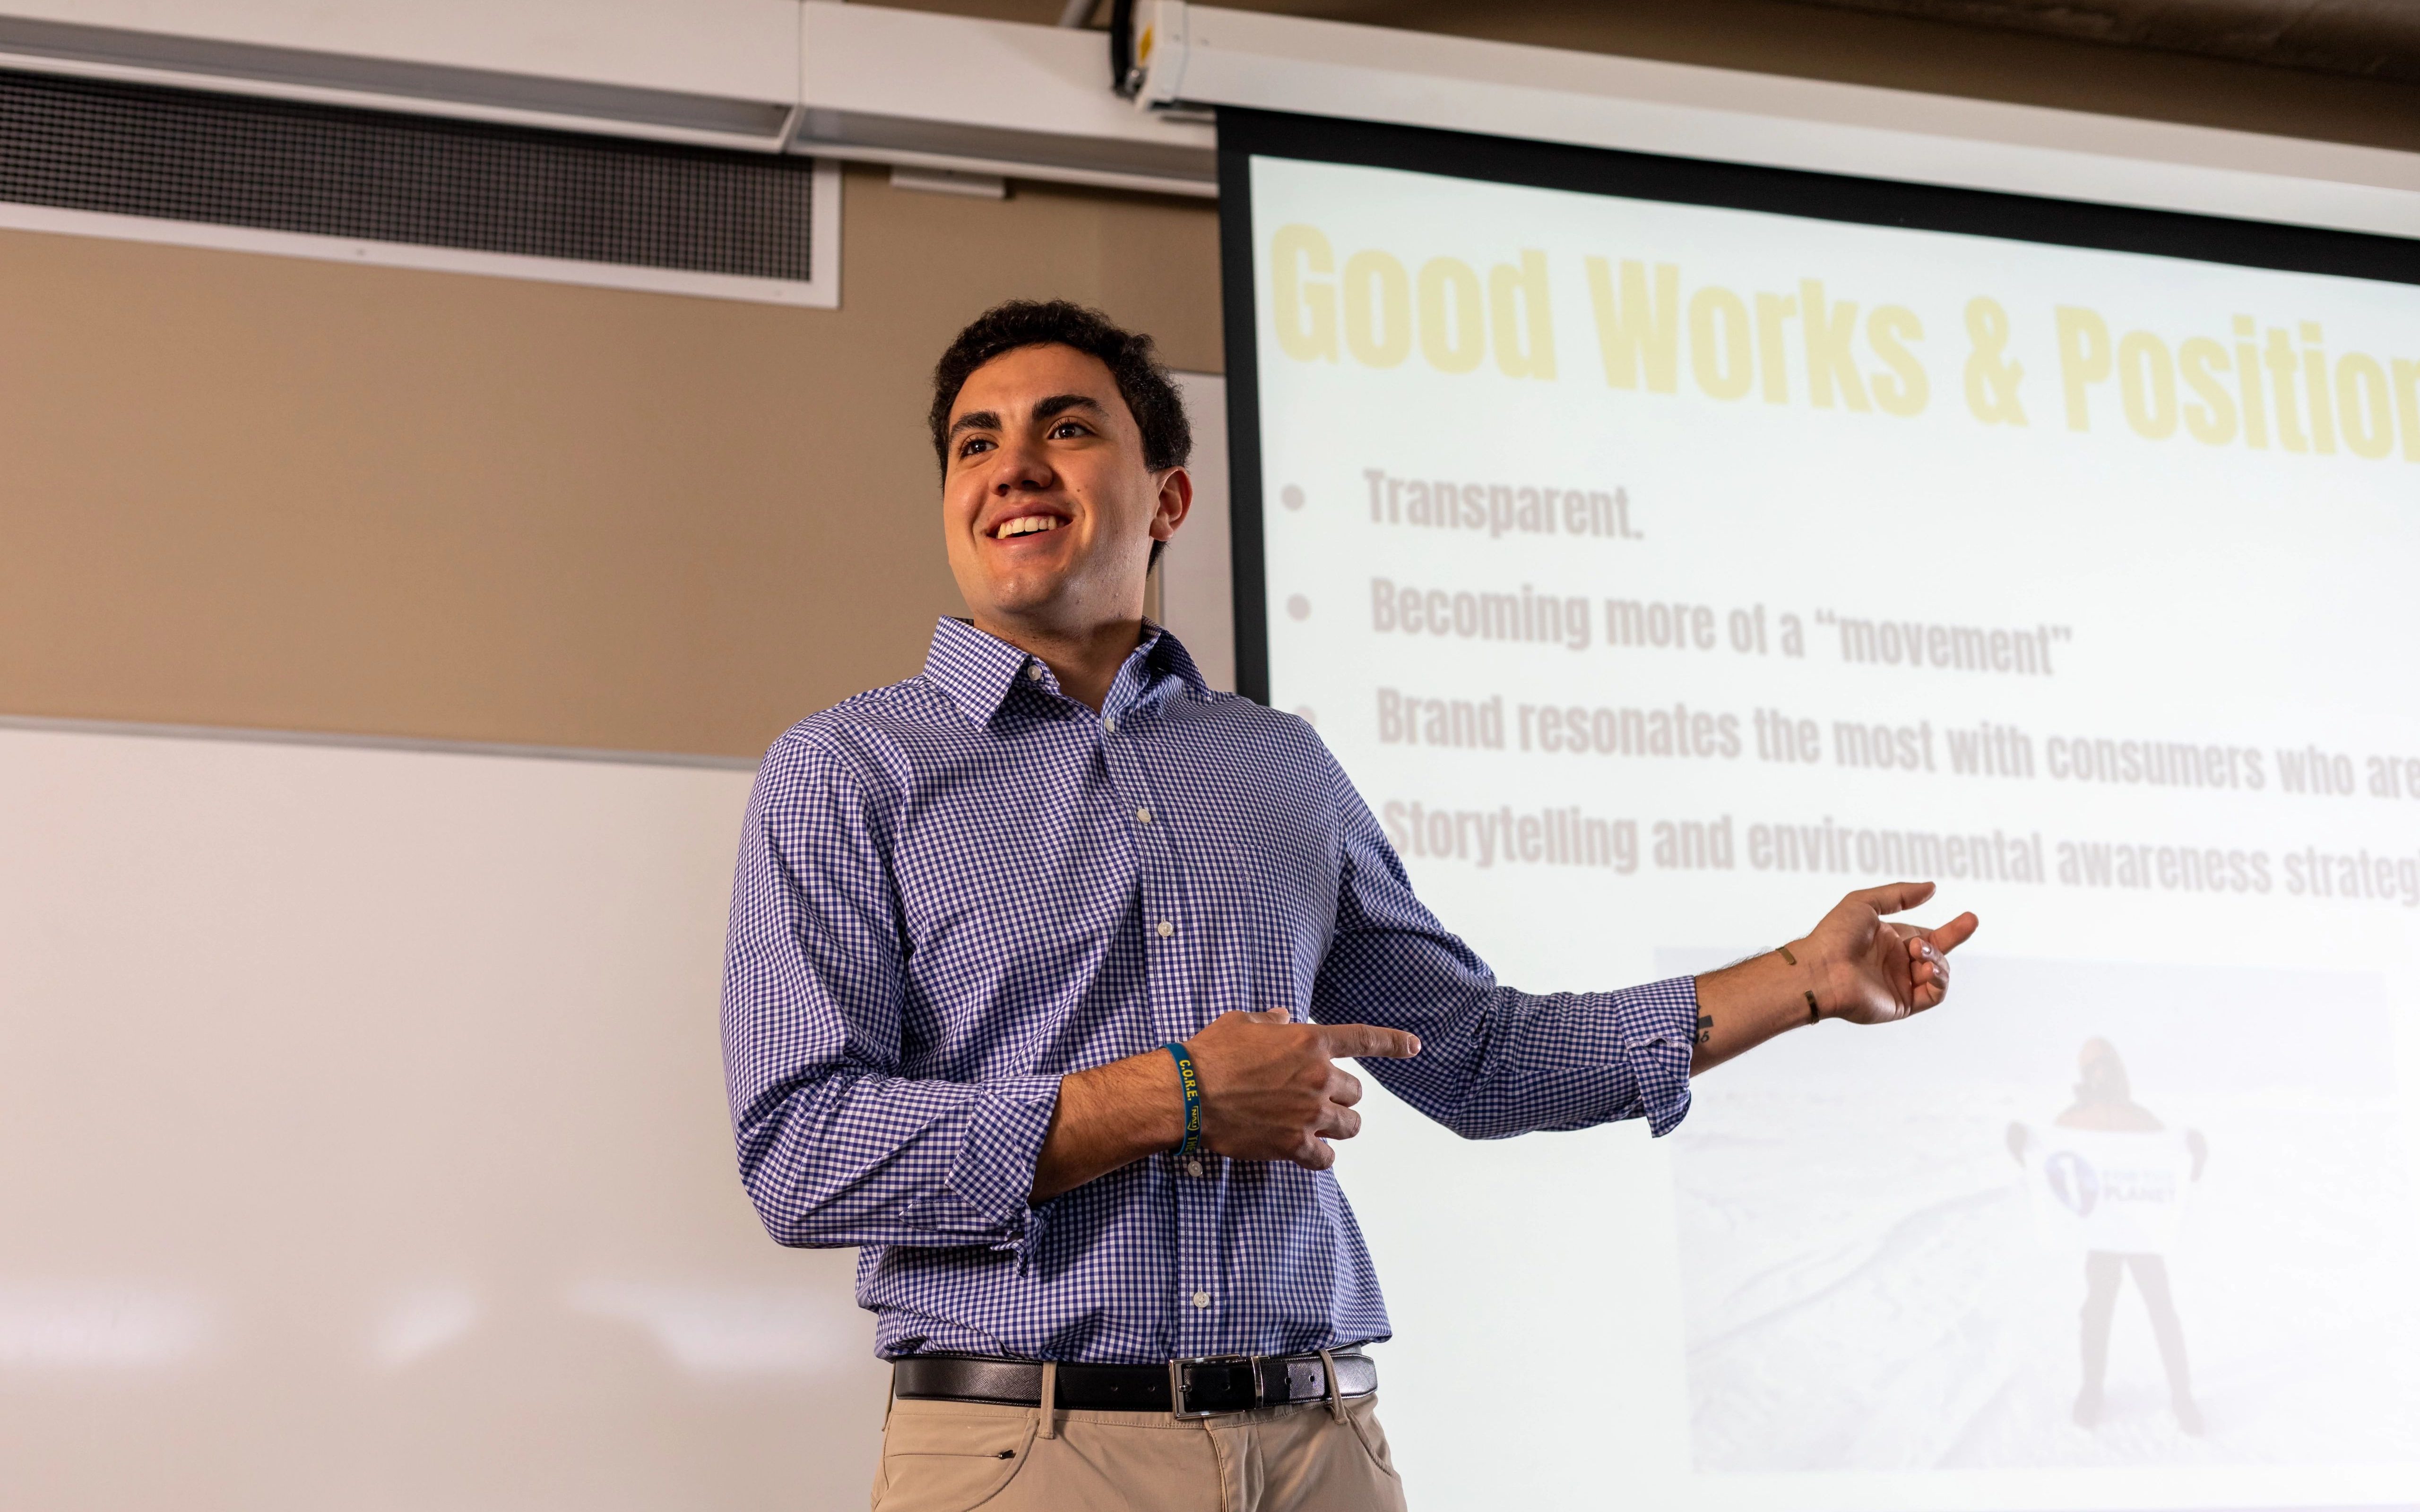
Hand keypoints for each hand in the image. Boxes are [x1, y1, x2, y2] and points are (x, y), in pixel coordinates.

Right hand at [1187, 1010, 1421, 1169]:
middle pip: (1355, 1091)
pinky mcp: (1294, 1144)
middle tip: (1313, 1097)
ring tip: (1316, 1125)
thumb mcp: (1242, 1023)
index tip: (1414, 1046)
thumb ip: (1271, 1022)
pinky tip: (1307, 1152)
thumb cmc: (1210, 1054)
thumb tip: (1284, 1018)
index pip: (1365, 1039)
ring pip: (1349, 1125)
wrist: (1187, 1094)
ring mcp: (1309, 1113)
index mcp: (1309, 1041)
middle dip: (1339, 1094)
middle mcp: (1318, 1076)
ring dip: (1338, 1125)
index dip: (1393, 1043)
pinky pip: (1326, 1158)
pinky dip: (1320, 1156)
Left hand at [1798, 881, 1977, 1023]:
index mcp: (1890, 941)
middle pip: (1938, 952)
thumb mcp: (1865, 902)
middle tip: (1970, 921)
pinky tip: (1925, 967)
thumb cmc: (1835, 935)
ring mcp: (1901, 984)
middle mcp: (1897, 963)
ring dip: (1937, 958)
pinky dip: (1938, 980)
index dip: (1948, 929)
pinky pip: (1934, 994)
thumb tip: (1931, 888)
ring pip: (1939, 972)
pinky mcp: (1903, 1004)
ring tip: (1918, 951)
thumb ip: (1899, 895)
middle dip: (1956, 936)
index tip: (1968, 918)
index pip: (1927, 936)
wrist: (1822, 969)